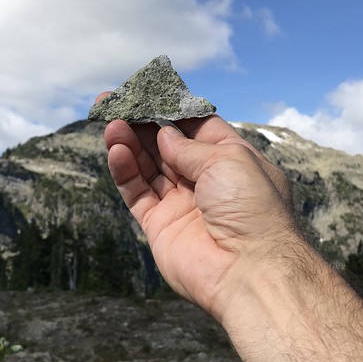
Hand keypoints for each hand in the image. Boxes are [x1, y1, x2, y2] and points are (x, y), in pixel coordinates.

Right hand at [98, 95, 299, 320]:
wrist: (248, 270)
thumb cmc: (252, 209)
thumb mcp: (228, 159)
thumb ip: (189, 146)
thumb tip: (164, 136)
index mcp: (232, 161)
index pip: (197, 128)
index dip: (172, 111)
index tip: (148, 91)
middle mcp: (207, 182)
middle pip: (167, 146)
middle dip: (142, 124)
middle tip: (114, 102)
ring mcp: (182, 205)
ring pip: (148, 167)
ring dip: (129, 144)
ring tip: (111, 124)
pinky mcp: (160, 227)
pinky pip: (137, 194)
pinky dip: (125, 172)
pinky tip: (116, 151)